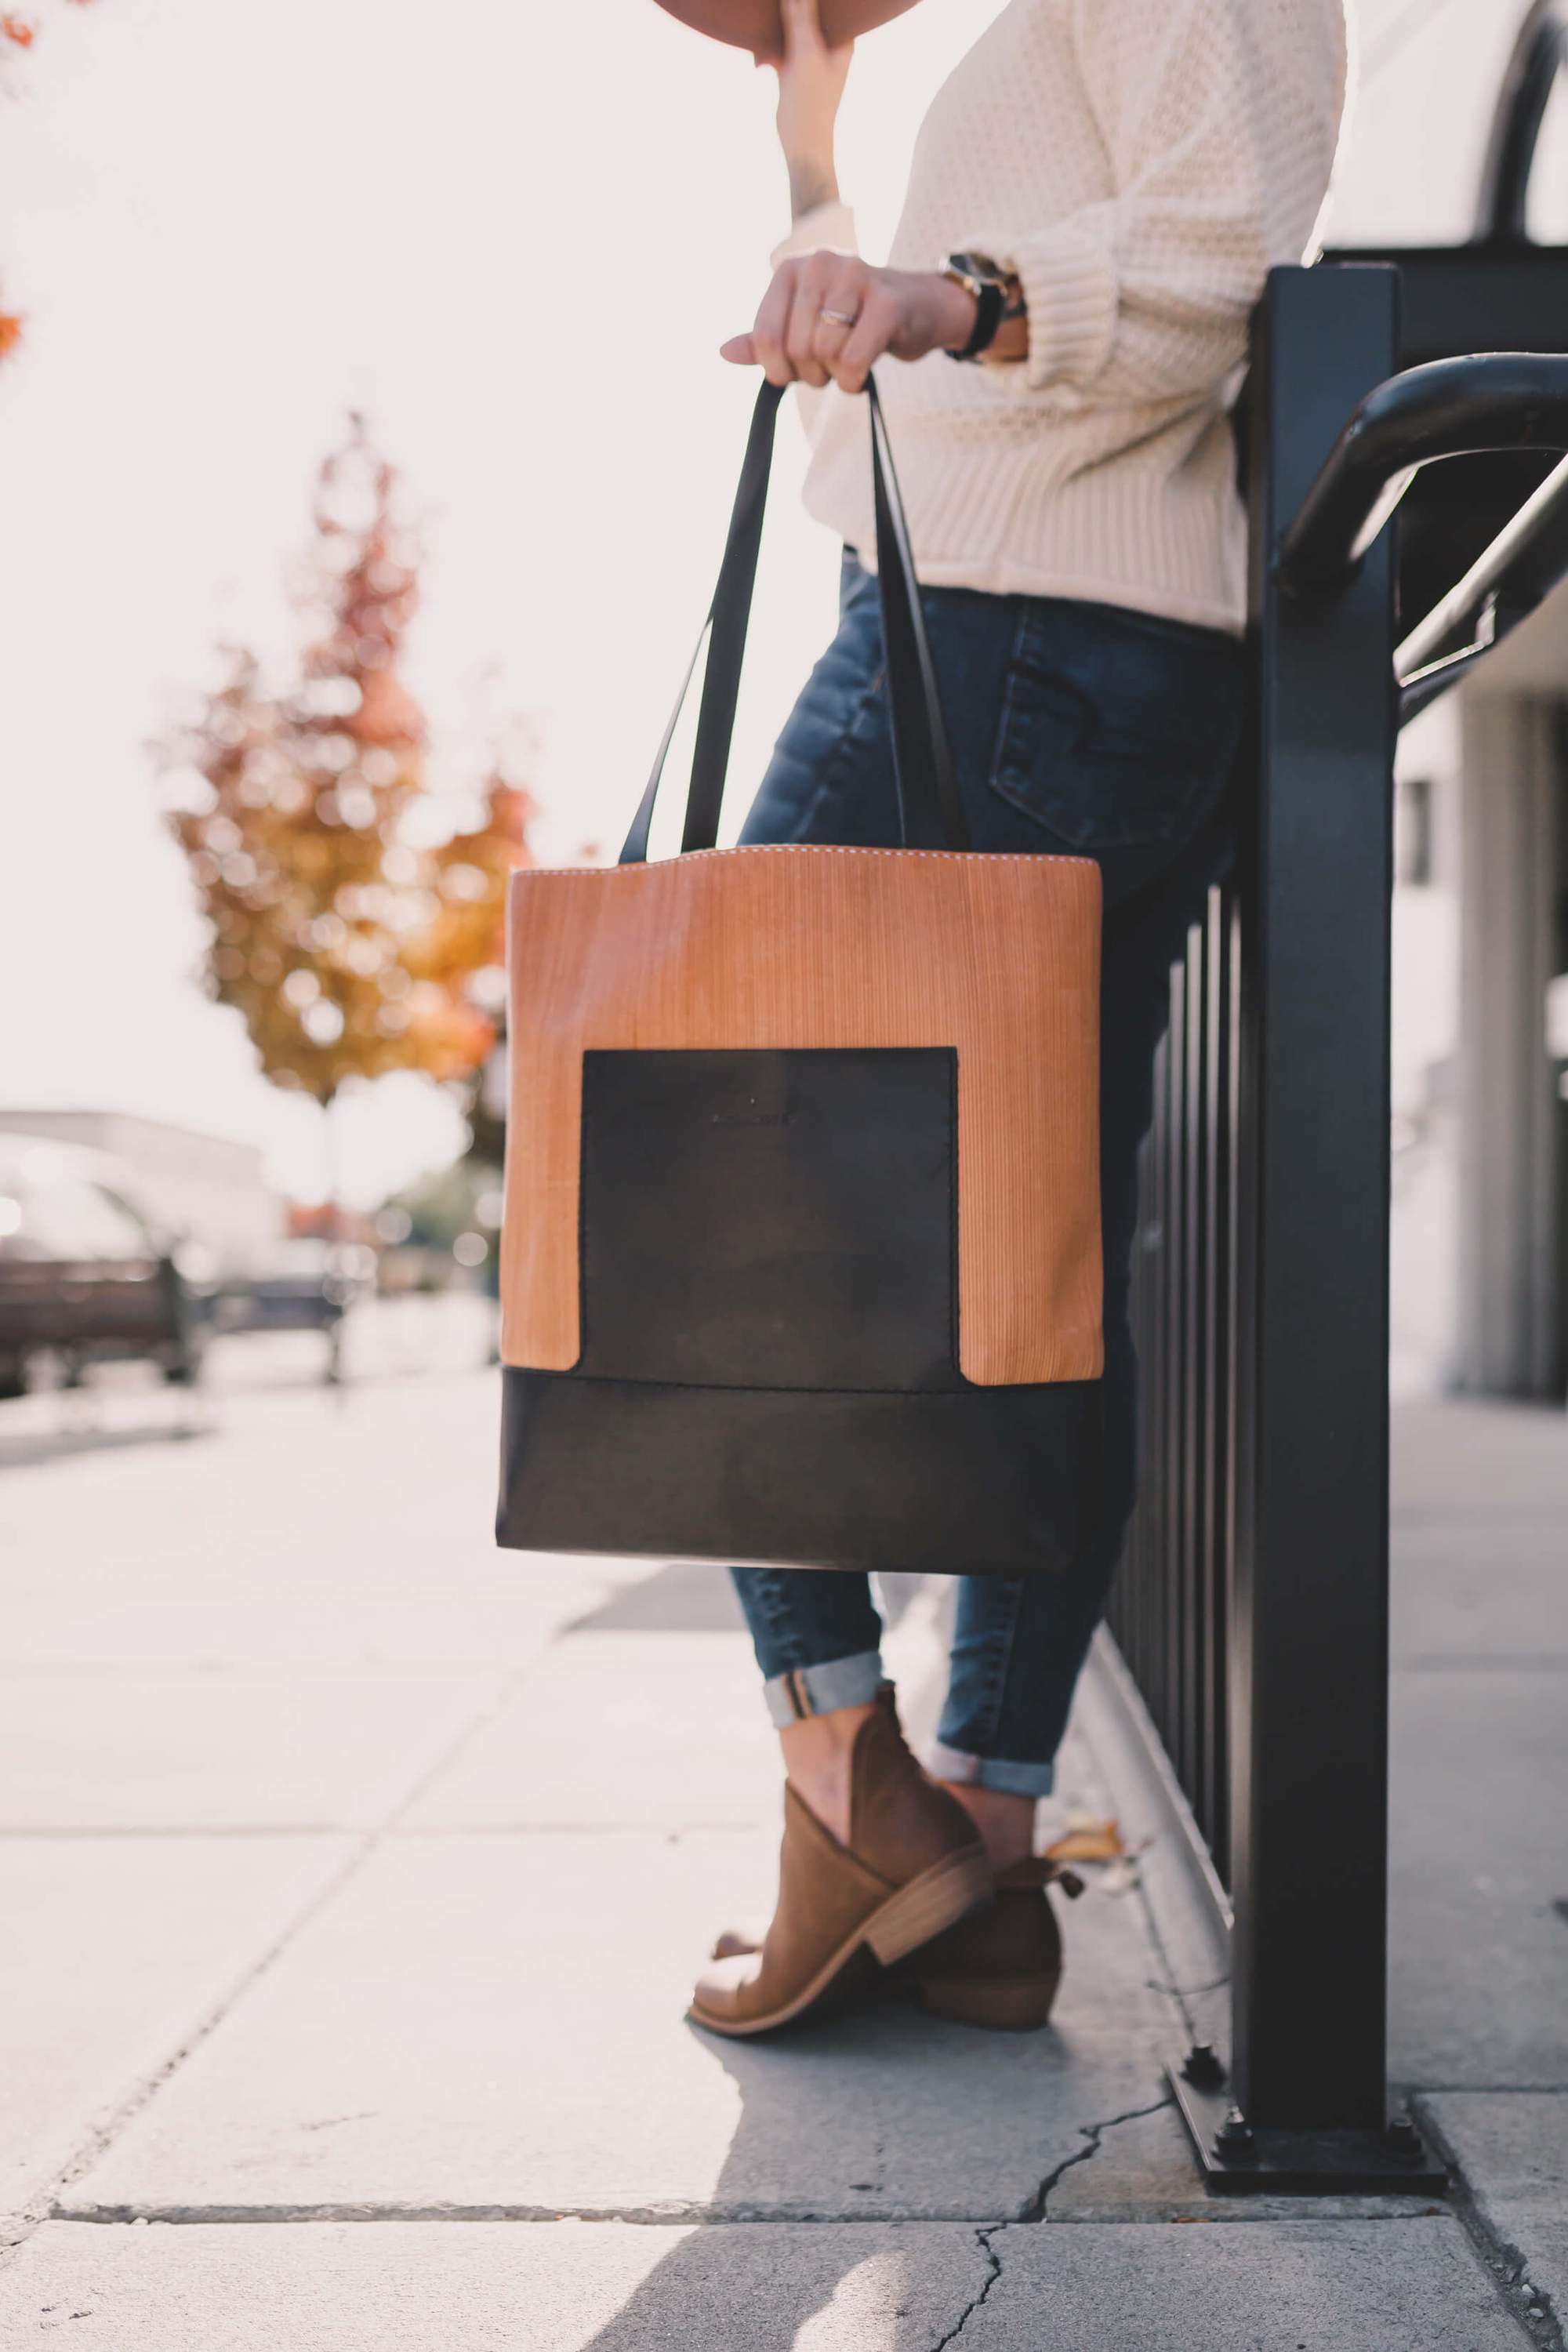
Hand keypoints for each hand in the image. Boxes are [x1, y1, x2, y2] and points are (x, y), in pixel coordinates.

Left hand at [721, 251, 977, 394]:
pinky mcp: (886, 302)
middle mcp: (820, 264)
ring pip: (825, 353)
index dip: (775, 370)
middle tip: (828, 369)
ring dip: (834, 377)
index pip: (765, 335)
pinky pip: (854, 359)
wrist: (916, 308)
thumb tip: (723, 352)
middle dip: (810, 374)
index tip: (792, 374)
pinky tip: (860, 375)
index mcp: (792, 269)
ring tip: (847, 365)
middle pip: (796, 347)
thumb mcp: (803, 328)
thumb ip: (765, 340)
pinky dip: (853, 381)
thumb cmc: (852, 321)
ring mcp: (856, 276)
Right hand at [770, 0, 851, 219]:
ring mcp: (809, 57)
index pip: (833, 6)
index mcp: (843, 41)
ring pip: (790, 29)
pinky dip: (769, 51)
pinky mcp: (791, 69)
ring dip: (776, 31)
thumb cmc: (811, 102)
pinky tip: (762, 63)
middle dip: (791, 9)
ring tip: (773, 49)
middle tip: (775, 5)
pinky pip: (778, 47)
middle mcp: (828, 46)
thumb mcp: (806, 53)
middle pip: (809, 14)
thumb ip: (801, 18)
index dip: (815, 0)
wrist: (801, 144)